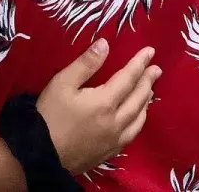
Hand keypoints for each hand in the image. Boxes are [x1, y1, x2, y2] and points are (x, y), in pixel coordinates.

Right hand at [36, 39, 160, 174]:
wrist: (41, 154)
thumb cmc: (50, 114)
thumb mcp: (62, 82)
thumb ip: (86, 63)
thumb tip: (105, 44)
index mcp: (105, 102)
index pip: (128, 78)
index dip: (140, 63)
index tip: (150, 51)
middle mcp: (115, 122)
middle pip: (138, 99)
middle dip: (148, 81)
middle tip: (157, 69)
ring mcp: (114, 139)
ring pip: (139, 119)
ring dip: (146, 102)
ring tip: (150, 90)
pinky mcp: (110, 152)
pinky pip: (132, 134)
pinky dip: (139, 120)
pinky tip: (137, 118)